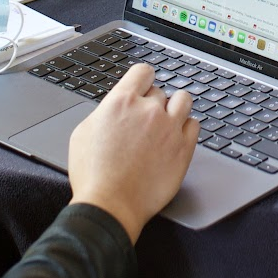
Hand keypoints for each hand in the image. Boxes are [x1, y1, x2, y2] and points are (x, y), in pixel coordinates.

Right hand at [67, 63, 197, 239]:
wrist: (110, 205)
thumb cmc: (93, 175)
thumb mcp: (83, 133)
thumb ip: (104, 113)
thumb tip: (114, 109)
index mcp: (122, 102)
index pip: (142, 71)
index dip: (142, 79)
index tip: (143, 87)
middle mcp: (148, 110)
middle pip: (160, 91)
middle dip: (152, 103)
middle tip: (145, 121)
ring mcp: (169, 128)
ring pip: (183, 100)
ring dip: (175, 108)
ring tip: (167, 122)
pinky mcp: (184, 149)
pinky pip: (194, 125)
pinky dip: (186, 128)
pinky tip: (176, 137)